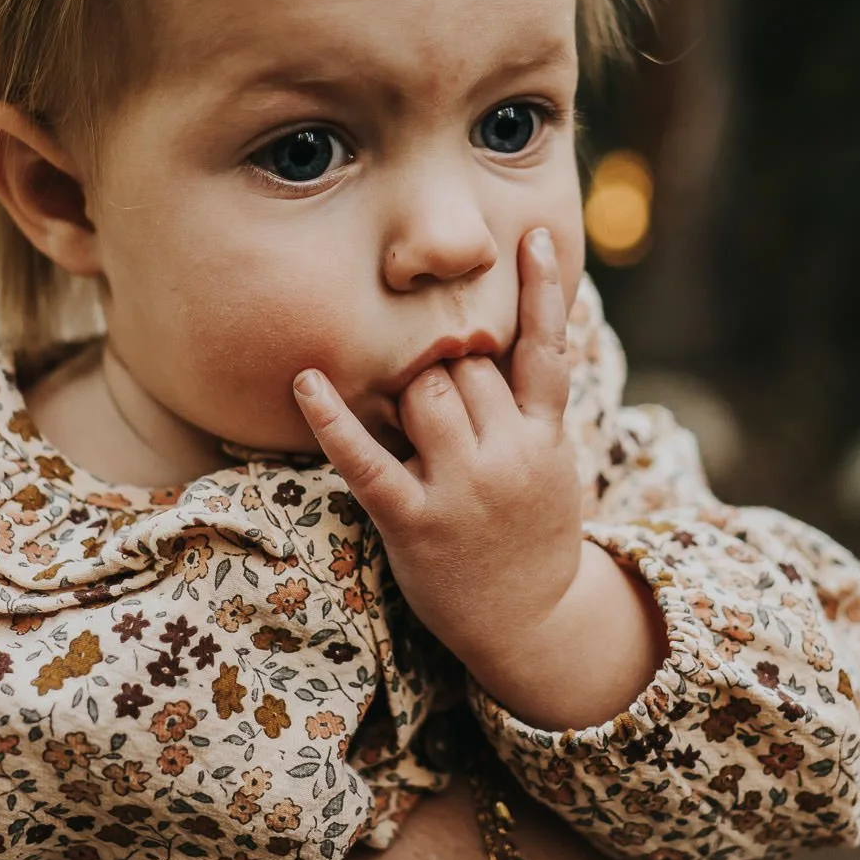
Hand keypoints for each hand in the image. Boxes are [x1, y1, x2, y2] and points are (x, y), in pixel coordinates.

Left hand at [294, 228, 586, 678]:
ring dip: (407, 389)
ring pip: (425, 393)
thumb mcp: (553, 465)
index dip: (546, 290)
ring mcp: (462, 488)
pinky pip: (366, 459)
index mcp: (546, 437)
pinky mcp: (415, 521)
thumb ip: (533, 405)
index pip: (549, 349)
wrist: (534, 624)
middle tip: (432, 387)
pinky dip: (332, 420)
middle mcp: (508, 455)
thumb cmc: (531, 532)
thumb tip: (518, 334)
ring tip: (405, 415)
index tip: (538, 235)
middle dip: (445, 361)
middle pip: (467, 365)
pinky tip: (306, 382)